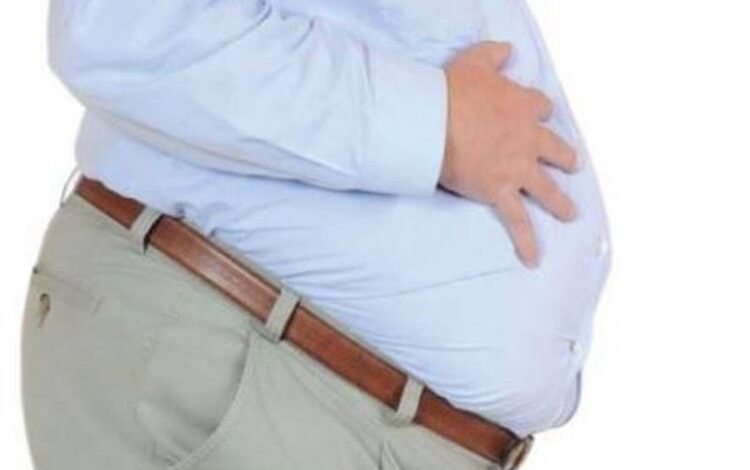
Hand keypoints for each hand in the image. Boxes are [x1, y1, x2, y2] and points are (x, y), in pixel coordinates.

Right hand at [440, 41, 578, 267]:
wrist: (436, 121)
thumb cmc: (452, 91)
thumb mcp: (475, 61)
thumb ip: (494, 54)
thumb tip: (508, 51)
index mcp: (522, 106)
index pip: (541, 108)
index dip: (539, 113)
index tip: (538, 116)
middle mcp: (527, 139)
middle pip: (555, 149)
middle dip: (564, 158)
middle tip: (571, 164)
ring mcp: (517, 169)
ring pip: (548, 189)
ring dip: (561, 203)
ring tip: (570, 213)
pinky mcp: (500, 191)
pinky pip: (518, 222)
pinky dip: (527, 242)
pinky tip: (534, 260)